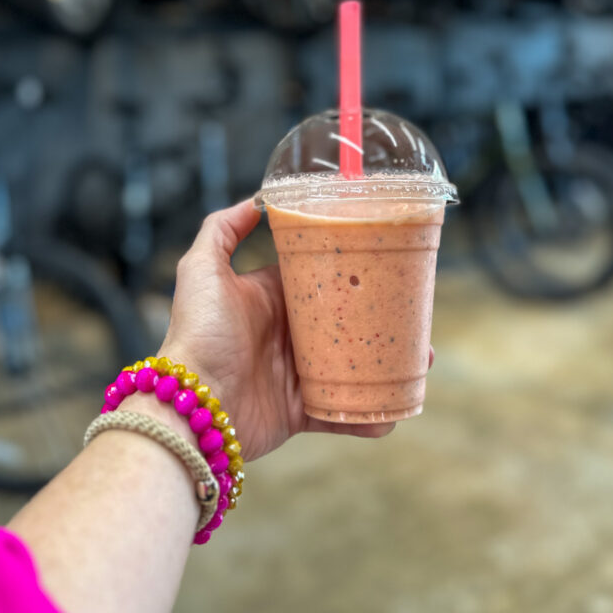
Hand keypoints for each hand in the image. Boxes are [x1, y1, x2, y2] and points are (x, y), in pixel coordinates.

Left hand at [159, 199, 433, 461]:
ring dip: (388, 364)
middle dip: (380, 318)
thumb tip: (258, 199)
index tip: (388, 263)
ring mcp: (296, 374)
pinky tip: (400, 408)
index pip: (320, 277)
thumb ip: (222, 228)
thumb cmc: (197, 333)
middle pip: (344, 321)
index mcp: (271, 298)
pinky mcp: (301, 411)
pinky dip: (373, 414)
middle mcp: (286, 333)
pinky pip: (344, 412)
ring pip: (354, 365)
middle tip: (416, 316)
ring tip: (421, 361)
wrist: (192, 406)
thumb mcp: (202, 268)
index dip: (352, 270)